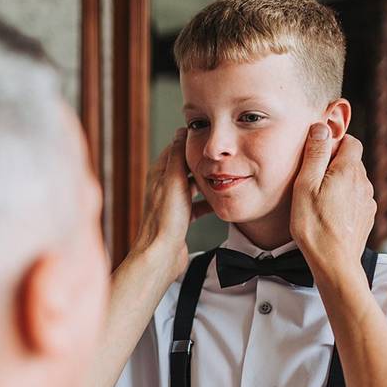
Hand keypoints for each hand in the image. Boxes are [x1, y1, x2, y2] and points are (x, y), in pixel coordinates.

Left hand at [132, 128, 211, 278]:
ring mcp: (172, 203)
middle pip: (187, 167)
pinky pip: (197, 205)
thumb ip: (178, 156)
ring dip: (209, 182)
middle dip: (205, 162)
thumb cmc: (165, 220)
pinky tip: (220, 202)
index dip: (194, 142)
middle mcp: (164, 187)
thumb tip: (181, 132)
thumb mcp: (174, 180)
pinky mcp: (180, 218)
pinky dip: (208, 202)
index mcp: (160, 174)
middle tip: (223, 157)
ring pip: (194, 186)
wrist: (162, 254)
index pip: (177, 149)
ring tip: (226, 177)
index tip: (210, 137)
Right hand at [290, 124, 375, 273]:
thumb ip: (315, 154)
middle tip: (312, 179)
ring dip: (339, 184)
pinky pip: (356, 199)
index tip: (317, 155)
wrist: (335, 263)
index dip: (334, 143)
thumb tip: (321, 128)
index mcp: (349, 170)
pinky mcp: (367, 217)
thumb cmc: (315, 227)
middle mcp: (364, 183)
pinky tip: (329, 214)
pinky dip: (344, 200)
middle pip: (352, 161)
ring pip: (355, 181)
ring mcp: (368, 201)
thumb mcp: (305, 186)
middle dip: (334, 163)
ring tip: (319, 199)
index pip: (351, 141)